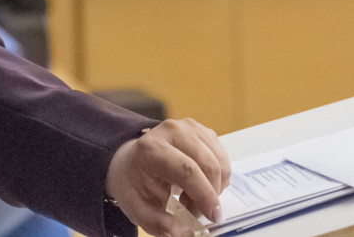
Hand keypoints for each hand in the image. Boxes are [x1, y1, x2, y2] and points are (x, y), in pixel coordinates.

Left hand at [105, 118, 230, 236]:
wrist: (131, 161)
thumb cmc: (135, 183)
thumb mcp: (137, 208)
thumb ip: (157, 223)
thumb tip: (177, 232)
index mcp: (152, 149)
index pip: (187, 170)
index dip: (205, 195)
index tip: (214, 216)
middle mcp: (172, 131)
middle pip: (208, 165)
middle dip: (211, 195)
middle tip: (196, 212)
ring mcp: (189, 127)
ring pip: (220, 162)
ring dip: (215, 187)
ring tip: (193, 197)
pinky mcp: (202, 131)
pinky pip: (222, 158)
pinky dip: (218, 177)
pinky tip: (200, 184)